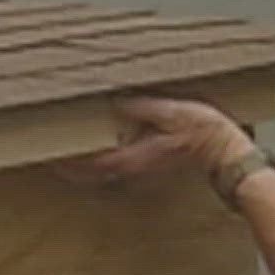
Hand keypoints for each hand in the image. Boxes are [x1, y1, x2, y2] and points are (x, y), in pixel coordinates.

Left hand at [62, 95, 257, 184]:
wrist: (227, 152)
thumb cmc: (202, 133)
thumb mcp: (169, 111)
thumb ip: (138, 107)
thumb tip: (113, 101)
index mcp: (129, 159)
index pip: (87, 165)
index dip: (65, 161)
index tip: (48, 153)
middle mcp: (129, 170)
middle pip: (87, 174)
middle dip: (66, 166)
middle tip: (47, 152)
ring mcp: (137, 171)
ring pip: (98, 173)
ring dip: (79, 165)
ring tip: (63, 149)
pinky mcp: (144, 166)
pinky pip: (111, 166)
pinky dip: (96, 160)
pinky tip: (94, 146)